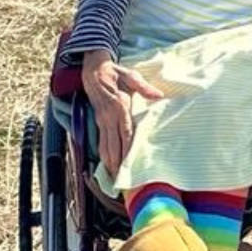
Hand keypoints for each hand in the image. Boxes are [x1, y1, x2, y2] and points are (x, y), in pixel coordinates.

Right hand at [79, 50, 164, 179]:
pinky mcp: (98, 122)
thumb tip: (158, 95)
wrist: (93, 69)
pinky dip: (104, 156)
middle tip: (122, 181)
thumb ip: (144, 87)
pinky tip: (108, 166)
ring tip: (115, 180)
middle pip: (114, 145)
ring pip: (105, 146)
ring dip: (109, 163)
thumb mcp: (131, 75)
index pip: (125, 132)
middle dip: (117, 163)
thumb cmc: (115, 73)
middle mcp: (108, 117)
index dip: (127, 150)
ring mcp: (102, 121)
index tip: (130, 164)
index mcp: (119, 106)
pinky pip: (101, 142)